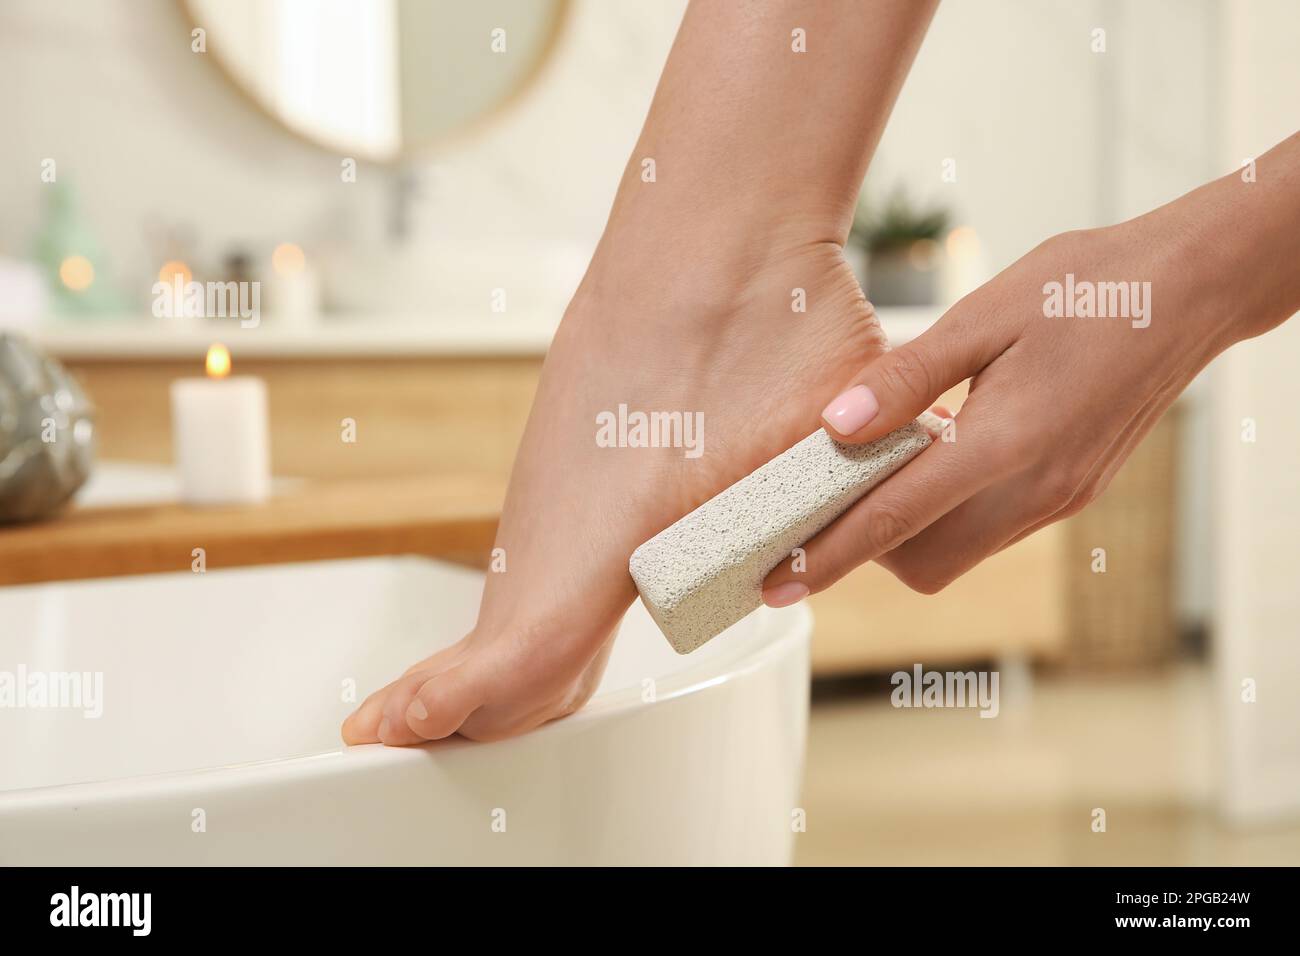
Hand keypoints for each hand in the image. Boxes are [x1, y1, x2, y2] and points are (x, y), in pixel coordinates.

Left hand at [762, 216, 1249, 599]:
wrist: (1190, 291)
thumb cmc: (1085, 287)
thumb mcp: (982, 315)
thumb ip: (904, 378)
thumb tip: (834, 428)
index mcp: (1007, 443)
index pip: (894, 520)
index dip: (826, 556)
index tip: (774, 584)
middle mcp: (1036, 490)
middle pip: (924, 564)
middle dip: (867, 548)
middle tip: (830, 494)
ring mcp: (1060, 499)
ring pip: (958, 553)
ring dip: (909, 530)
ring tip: (883, 464)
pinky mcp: (1072, 494)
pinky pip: (991, 528)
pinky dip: (949, 510)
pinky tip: (941, 452)